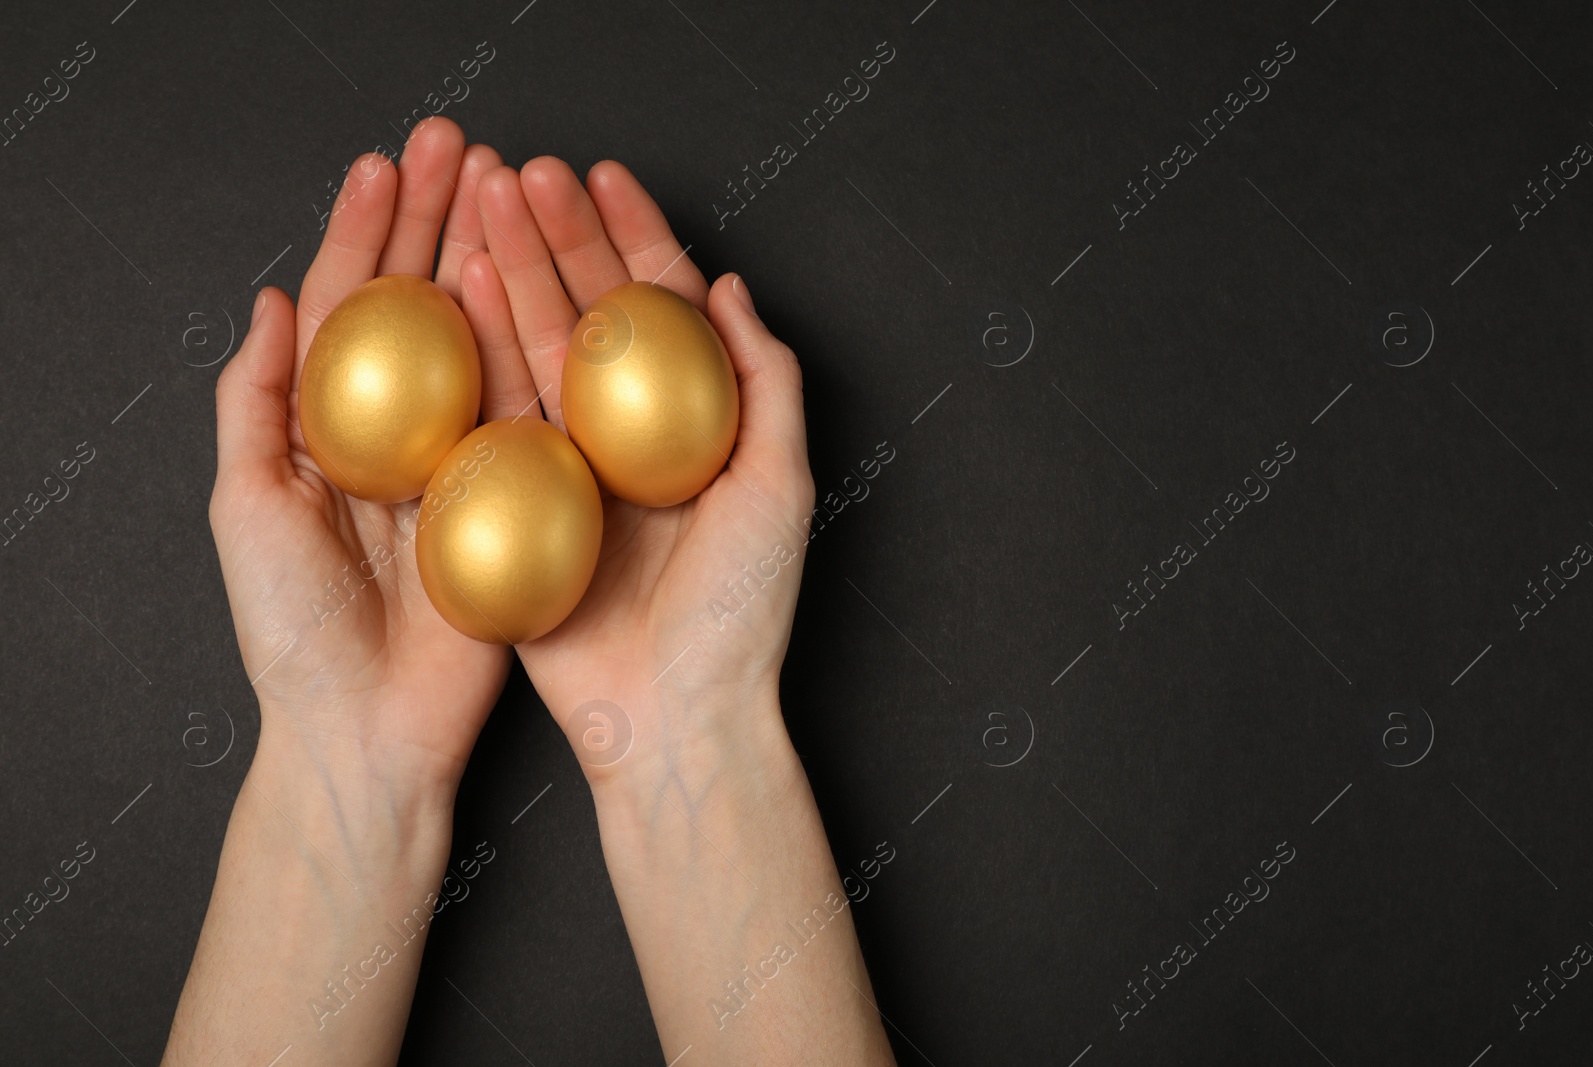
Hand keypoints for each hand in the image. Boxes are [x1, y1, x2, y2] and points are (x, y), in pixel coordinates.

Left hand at [210, 117, 512, 795]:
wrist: (370, 731)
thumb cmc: (293, 631)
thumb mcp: (245, 508)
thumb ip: (255, 403)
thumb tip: (268, 300)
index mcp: (330, 430)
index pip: (346, 309)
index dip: (364, 234)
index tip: (389, 166)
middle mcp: (401, 433)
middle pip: (419, 307)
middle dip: (437, 221)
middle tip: (463, 147)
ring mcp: (462, 461)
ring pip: (478, 340)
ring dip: (490, 260)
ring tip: (508, 189)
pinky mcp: (518, 497)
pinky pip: (526, 409)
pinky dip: (531, 345)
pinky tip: (542, 285)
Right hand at [464, 157, 814, 789]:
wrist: (670, 721)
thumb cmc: (738, 614)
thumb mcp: (779, 487)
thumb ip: (764, 382)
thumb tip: (733, 287)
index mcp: (696, 425)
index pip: (662, 310)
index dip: (636, 237)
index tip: (605, 176)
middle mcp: (629, 435)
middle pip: (592, 314)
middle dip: (561, 235)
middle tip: (524, 169)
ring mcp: (570, 465)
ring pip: (537, 349)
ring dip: (513, 269)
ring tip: (485, 199)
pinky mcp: (515, 503)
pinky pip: (494, 415)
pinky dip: (480, 349)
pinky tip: (464, 286)